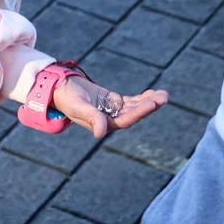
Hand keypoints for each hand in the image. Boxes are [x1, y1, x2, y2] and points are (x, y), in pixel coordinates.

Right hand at [50, 75, 167, 138]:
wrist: (60, 89)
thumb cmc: (67, 98)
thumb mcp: (79, 107)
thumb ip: (91, 118)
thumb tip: (100, 134)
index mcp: (102, 124)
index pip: (125, 120)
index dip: (140, 112)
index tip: (152, 103)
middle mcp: (109, 120)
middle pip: (134, 114)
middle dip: (149, 105)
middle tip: (164, 97)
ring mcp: (112, 111)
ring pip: (134, 107)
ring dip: (149, 101)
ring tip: (164, 94)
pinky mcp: (112, 102)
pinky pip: (130, 101)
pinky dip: (142, 97)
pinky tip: (153, 92)